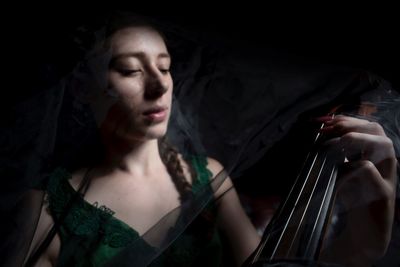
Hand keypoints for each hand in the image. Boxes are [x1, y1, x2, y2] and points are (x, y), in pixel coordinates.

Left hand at [319, 115, 396, 266]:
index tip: (324, 122)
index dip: (346, 120)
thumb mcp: (340, 174)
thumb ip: (335, 156)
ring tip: (337, 144)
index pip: (367, 126)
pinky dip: (349, 168)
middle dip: (352, 124)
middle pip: (378, 130)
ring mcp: (387, 177)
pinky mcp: (384, 194)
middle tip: (329, 130)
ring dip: (357, 139)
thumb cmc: (350, 202)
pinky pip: (370, 172)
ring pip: (385, 146)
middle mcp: (384, 163)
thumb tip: (316, 135)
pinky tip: (335, 174)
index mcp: (374, 155)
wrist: (365, 235)